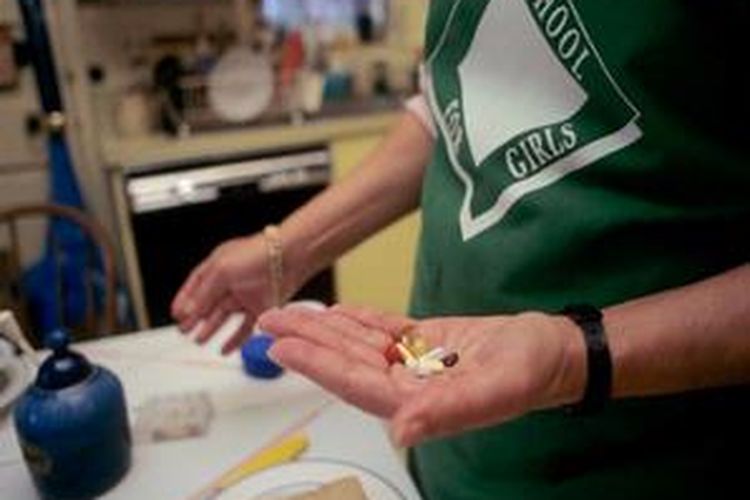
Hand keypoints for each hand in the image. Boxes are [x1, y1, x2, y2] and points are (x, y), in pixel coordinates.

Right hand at [171, 233, 302, 353]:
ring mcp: (246, 294)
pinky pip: (245, 327)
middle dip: (194, 318)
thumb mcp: (221, 271)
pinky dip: (235, 339)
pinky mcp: (261, 306)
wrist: (288, 257)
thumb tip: (187, 311)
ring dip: (211, 329)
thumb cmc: (256, 254)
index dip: (184, 299)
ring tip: (199, 341)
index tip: (176, 314)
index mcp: (217, 266)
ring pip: (224, 317)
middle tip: (184, 331)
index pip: (195, 285)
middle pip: (208, 304)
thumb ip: (203, 293)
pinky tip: (226, 348)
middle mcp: (231, 281)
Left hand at [258, 305, 585, 446]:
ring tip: (289, 313)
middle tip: (269, 321)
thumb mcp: (496, 390)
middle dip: (307, 340)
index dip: (317, 364)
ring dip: (324, 327)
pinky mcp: (429, 341)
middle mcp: (410, 384)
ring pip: (360, 342)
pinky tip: (337, 312)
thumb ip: (448, 412)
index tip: (283, 347)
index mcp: (418, 401)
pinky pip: (385, 330)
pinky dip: (359, 319)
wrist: (556, 351)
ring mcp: (417, 362)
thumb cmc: (534, 372)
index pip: (355, 381)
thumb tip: (401, 431)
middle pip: (347, 360)